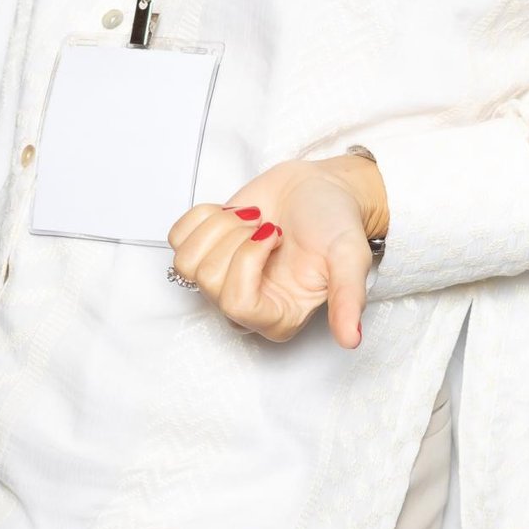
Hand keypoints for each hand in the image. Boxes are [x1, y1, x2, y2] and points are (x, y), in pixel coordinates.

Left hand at [167, 157, 388, 349]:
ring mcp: (222, 279)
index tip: (272, 233)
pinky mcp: (205, 252)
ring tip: (251, 220)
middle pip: (208, 281)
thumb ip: (349, 298)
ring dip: (219, 227)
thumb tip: (351, 340)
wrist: (321, 188)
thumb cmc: (336, 223)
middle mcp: (246, 306)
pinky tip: (233, 214)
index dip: (247, 262)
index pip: (237, 306)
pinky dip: (203, 216)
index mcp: (279, 317)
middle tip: (266, 226)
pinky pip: (177, 239)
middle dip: (236, 238)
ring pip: (186, 262)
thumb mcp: (349, 257)